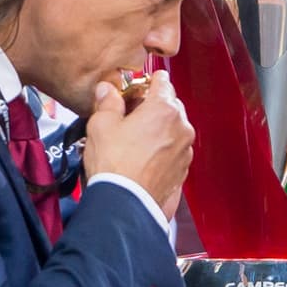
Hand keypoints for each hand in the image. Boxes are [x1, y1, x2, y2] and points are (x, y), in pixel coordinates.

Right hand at [81, 70, 193, 217]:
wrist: (126, 204)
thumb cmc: (114, 163)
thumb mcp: (101, 125)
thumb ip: (108, 102)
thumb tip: (107, 89)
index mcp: (164, 109)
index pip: (162, 81)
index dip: (148, 81)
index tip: (138, 87)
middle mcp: (181, 126)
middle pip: (171, 105)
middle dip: (154, 105)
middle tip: (132, 114)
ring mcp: (185, 149)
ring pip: (175, 128)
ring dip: (160, 128)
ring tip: (137, 138)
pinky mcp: (183, 169)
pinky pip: (175, 149)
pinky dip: (164, 148)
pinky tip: (145, 156)